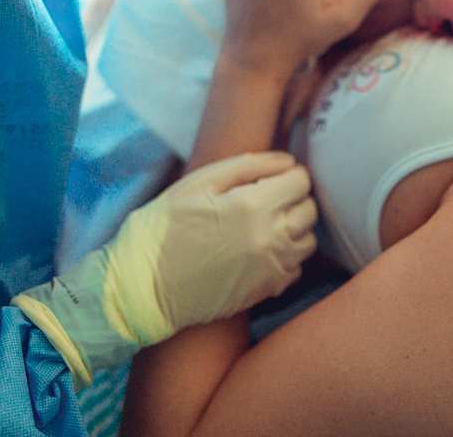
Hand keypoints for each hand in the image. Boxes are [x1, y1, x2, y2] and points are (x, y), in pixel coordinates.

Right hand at [13, 152, 316, 386]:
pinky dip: (287, 257)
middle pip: (310, 209)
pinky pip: (296, 268)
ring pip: (308, 240)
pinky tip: (260, 252)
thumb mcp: (197, 183)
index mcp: (253, 205)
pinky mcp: (267, 291)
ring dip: (293, 228)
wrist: (142, 288)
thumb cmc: (163, 230)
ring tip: (263, 226)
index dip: (287, 175)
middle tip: (265, 200)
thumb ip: (248, 165)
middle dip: (292, 199)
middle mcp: (270, 238)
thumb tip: (288, 161)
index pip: (301, 181)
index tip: (269, 179)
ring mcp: (271, 268)